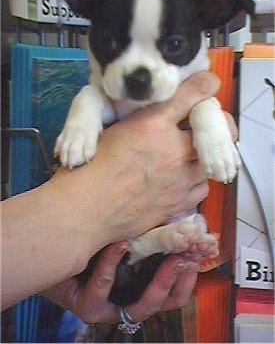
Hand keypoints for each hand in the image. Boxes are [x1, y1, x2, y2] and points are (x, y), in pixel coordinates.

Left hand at [42, 242, 197, 323]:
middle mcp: (129, 301)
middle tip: (188, 257)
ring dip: (159, 281)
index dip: (191, 274)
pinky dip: (112, 263)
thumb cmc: (94, 240)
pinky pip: (104, 288)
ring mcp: (110, 308)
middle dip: (181, 280)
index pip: (177, 291)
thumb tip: (183, 217)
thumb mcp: (128, 234)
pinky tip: (119, 244)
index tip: (200, 252)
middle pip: (167, 303)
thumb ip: (151, 232)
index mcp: (142, 285)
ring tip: (170, 257)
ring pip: (142, 306)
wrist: (54, 245)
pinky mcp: (89, 307)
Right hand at [50, 71, 220, 248]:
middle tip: (208, 123)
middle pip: (213, 130)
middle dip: (216, 123)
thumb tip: (154, 112)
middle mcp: (173, 149)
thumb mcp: (111, 129)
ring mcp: (180, 179)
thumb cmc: (90, 166)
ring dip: (204, 154)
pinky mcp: (179, 203)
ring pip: (209, 160)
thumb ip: (140, 118)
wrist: (86, 208)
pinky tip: (185, 180)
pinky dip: (197, 181)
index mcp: (153, 124)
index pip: (190, 96)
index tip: (208, 83)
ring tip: (192, 154)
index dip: (204, 86)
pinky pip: (203, 188)